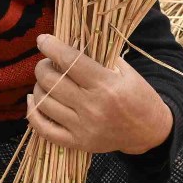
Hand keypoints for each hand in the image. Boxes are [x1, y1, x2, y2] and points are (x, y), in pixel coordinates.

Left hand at [26, 33, 173, 154]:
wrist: (150, 132)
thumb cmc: (138, 96)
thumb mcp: (126, 72)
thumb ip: (100, 57)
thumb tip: (70, 42)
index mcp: (106, 85)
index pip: (69, 60)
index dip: (51, 47)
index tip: (43, 40)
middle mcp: (91, 107)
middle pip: (51, 81)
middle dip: (42, 67)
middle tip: (47, 63)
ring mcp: (83, 127)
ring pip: (44, 102)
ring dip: (39, 86)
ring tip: (46, 80)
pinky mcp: (77, 143)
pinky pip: (44, 129)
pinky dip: (33, 112)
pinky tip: (35, 99)